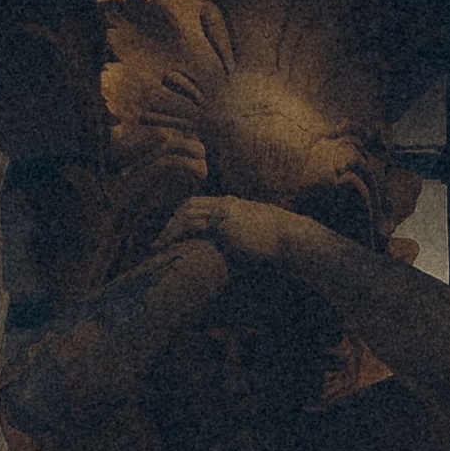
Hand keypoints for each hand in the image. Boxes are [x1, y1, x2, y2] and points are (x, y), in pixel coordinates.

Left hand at [161, 193, 327, 277]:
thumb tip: (231, 247)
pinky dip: (176, 235)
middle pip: (188, 206)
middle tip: (159, 239)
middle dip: (171, 222)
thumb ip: (240, 233)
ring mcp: (224, 214)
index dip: (182, 215)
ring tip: (157, 246)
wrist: (292, 239)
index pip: (198, 203)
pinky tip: (167, 246)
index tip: (171, 229)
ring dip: (169, 230)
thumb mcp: (256, 231)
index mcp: (233, 204)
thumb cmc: (278, 241)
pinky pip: (192, 228)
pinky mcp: (224, 226)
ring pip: (186, 215)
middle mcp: (226, 205)